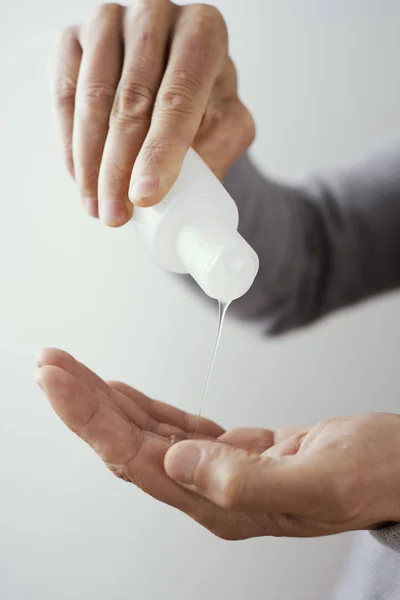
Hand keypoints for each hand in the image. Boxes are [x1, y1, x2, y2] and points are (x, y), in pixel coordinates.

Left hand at [36, 349, 399, 539]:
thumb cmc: (372, 473)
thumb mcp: (319, 481)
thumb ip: (245, 481)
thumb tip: (175, 464)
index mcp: (225, 503)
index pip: (136, 461)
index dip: (92, 421)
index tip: (59, 382)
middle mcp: (213, 490)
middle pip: (130, 444)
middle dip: (85, 403)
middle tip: (50, 364)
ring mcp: (221, 470)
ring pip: (147, 433)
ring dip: (107, 402)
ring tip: (71, 372)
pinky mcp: (235, 450)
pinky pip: (176, 427)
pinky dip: (143, 406)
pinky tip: (121, 394)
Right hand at [52, 1, 254, 224]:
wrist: (172, 84)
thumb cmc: (204, 106)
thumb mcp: (227, 125)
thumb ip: (222, 145)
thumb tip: (195, 182)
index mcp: (203, 32)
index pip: (179, 95)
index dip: (160, 151)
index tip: (145, 197)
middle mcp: (156, 16)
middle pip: (132, 98)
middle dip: (120, 167)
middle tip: (117, 214)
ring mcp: (110, 21)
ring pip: (93, 97)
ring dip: (90, 162)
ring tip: (98, 208)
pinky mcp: (75, 38)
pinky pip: (65, 94)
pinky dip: (70, 143)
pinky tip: (80, 178)